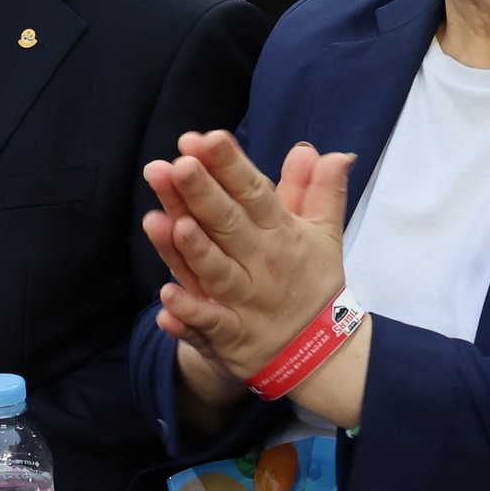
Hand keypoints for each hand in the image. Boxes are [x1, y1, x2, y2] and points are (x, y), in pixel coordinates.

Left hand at [141, 131, 352, 387]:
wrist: (321, 352)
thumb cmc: (313, 282)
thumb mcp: (324, 233)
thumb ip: (318, 189)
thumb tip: (312, 149)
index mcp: (282, 233)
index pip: (254, 193)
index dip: (230, 166)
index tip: (205, 138)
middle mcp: (262, 263)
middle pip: (228, 225)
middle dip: (203, 195)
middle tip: (178, 165)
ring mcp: (246, 302)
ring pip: (215, 272)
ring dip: (192, 250)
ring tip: (167, 221)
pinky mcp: (232, 336)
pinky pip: (209, 325)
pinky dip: (188, 314)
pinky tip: (165, 297)